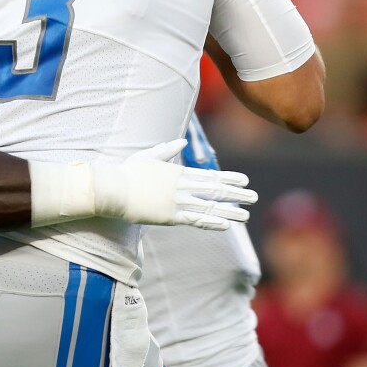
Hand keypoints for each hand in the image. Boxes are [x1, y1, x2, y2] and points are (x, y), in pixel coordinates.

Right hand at [95, 139, 256, 230]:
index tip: (244, 180)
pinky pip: (196, 220)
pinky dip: (212, 222)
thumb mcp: (147, 156)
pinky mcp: (169, 217)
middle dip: (236, 194)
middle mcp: (181, 186)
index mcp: (177, 172)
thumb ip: (166, 149)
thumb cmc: (126, 173)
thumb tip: (181, 142)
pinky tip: (226, 225)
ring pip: (209, 206)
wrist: (112, 189)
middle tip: (254, 197)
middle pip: (214, 190)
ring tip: (246, 215)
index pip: (209, 175)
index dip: (229, 178)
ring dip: (230, 211)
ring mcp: (176, 202)